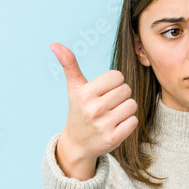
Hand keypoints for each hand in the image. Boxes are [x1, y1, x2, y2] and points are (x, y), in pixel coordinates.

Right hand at [49, 42, 138, 178]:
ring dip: (125, 109)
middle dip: (120, 96)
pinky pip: (133, 121)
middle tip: (108, 104)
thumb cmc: (79, 110)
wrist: (77, 143)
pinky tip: (116, 125)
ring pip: (132, 105)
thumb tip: (54, 44)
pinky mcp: (113, 138)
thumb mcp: (74, 88)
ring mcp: (104, 125)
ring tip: (112, 114)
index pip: (117, 76)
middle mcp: (94, 109)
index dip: (114, 83)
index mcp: (85, 94)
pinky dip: (128, 123)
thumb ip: (69, 65)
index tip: (105, 91)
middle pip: (126, 90)